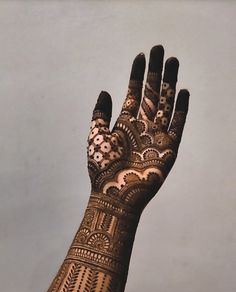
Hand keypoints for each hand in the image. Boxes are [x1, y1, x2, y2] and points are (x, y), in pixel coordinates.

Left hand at [87, 45, 188, 211]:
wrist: (115, 194)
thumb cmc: (103, 169)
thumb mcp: (96, 136)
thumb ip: (101, 114)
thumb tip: (104, 91)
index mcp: (125, 122)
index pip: (134, 92)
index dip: (138, 74)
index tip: (142, 56)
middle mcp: (142, 126)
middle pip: (152, 93)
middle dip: (156, 72)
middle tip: (160, 50)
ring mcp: (156, 135)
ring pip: (165, 103)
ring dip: (169, 83)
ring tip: (173, 62)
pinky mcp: (168, 148)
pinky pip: (177, 125)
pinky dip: (181, 109)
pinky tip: (183, 93)